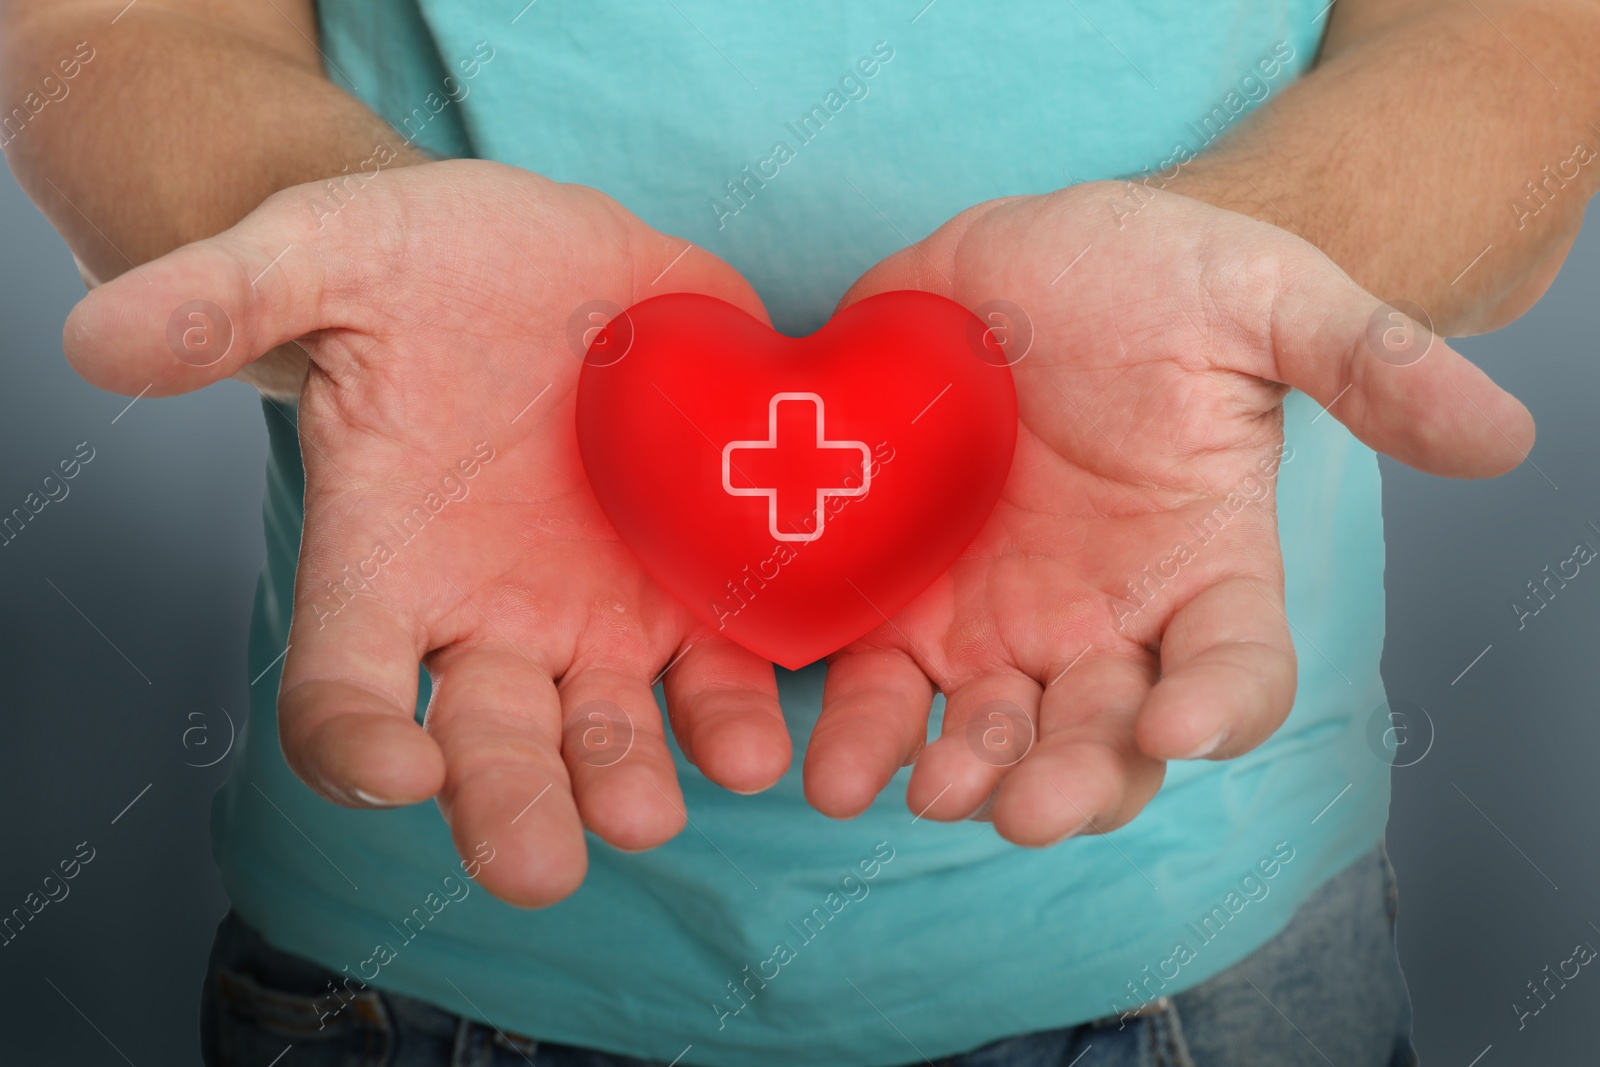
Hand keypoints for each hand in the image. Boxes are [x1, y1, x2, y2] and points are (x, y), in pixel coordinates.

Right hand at [63, 159, 792, 904]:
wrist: (546, 263)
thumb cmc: (417, 266)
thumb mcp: (320, 254)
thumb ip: (224, 299)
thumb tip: (93, 340)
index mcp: (383, 571)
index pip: (343, 695)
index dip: (358, 746)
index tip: (396, 768)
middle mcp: (492, 621)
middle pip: (492, 748)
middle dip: (515, 808)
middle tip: (545, 863)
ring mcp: (603, 613)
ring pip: (617, 726)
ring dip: (641, 774)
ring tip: (669, 804)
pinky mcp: (699, 581)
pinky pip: (726, 660)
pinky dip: (745, 700)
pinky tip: (767, 730)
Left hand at [804, 184, 1532, 842]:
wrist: (1027, 266)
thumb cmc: (1160, 278)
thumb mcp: (1269, 295)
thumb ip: (1370, 360)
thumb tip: (1507, 435)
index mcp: (1206, 568)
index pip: (1236, 669)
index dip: (1219, 707)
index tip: (1182, 721)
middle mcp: (1106, 623)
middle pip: (1104, 738)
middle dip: (1072, 780)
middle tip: (1027, 805)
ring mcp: (999, 626)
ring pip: (990, 735)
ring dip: (961, 775)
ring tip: (920, 788)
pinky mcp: (904, 607)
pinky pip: (881, 688)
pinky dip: (859, 735)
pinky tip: (830, 767)